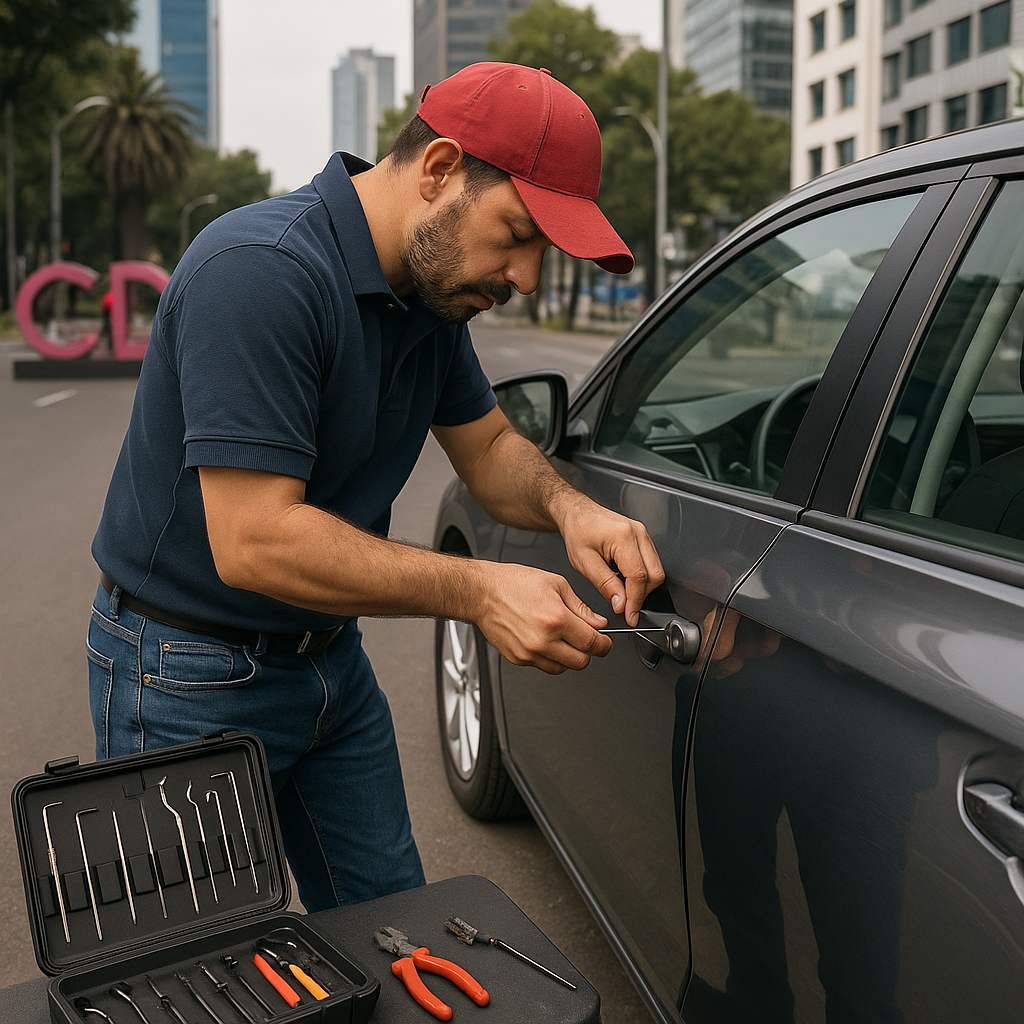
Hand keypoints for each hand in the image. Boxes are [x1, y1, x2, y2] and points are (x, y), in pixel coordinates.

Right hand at [474, 563, 612, 673]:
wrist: (482, 593)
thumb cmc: (514, 583)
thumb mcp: (556, 584)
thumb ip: (581, 608)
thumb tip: (598, 623)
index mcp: (556, 619)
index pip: (592, 644)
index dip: (604, 645)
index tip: (605, 642)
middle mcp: (543, 640)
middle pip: (581, 662)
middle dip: (588, 652)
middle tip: (585, 639)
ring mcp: (529, 652)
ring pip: (563, 668)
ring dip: (569, 657)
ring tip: (562, 639)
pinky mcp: (518, 659)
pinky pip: (544, 666)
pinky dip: (550, 658)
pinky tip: (545, 640)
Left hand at [556, 497, 664, 626]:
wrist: (577, 512)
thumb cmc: (578, 531)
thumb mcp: (584, 563)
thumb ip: (606, 585)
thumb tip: (622, 604)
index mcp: (623, 537)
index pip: (638, 577)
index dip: (635, 601)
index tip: (630, 616)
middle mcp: (638, 533)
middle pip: (655, 575)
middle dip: (642, 596)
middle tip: (625, 608)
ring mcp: (643, 534)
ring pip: (656, 570)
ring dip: (642, 588)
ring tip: (622, 593)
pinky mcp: (643, 538)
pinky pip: (651, 563)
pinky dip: (642, 578)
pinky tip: (625, 581)